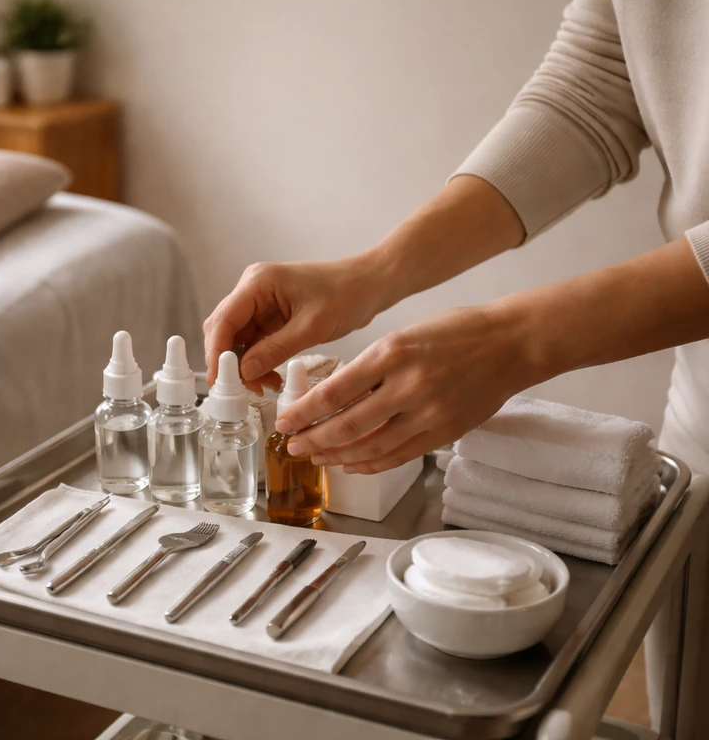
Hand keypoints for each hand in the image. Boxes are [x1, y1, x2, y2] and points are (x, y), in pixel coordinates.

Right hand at [203, 257, 385, 391]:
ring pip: (237, 340)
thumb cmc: (346, 294)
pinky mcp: (270, 315)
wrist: (370, 284)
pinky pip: (254, 342)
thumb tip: (244, 372)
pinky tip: (271, 378)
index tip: (220, 381)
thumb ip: (275, 350)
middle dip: (230, 362)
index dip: (217, 353)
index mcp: (257, 282)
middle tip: (242, 390)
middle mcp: (252, 289)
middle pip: (224, 330)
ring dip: (245, 365)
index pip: (224, 320)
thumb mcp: (311, 327)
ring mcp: (260, 302)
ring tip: (265, 386)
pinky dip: (258, 362)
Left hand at [276, 302, 537, 472]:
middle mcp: (407, 386)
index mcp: (391, 353)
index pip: (334, 392)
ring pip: (370, 447)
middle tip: (291, 445)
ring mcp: (428, 413)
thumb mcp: (404, 335)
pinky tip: (351, 465)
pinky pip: (399, 456)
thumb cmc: (457, 331)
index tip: (284, 421)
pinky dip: (371, 464)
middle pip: (347, 426)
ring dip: (337, 456)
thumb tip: (333, 397)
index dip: (304, 413)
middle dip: (312, 440)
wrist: (512, 343)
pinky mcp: (444, 433)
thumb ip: (371, 367)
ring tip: (315, 457)